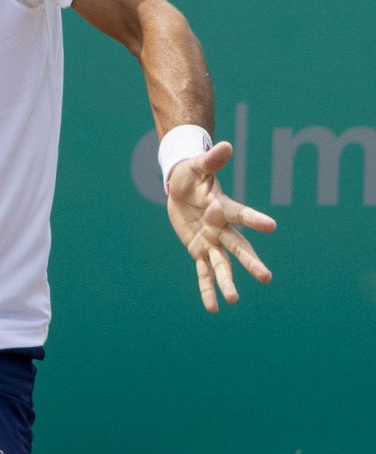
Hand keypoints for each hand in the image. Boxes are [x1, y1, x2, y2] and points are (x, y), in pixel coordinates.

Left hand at [165, 141, 275, 311]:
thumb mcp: (197, 167)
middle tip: (266, 278)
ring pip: (221, 265)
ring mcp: (211, 242)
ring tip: (234, 301)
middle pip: (238, 247)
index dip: (255, 219)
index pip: (241, 214)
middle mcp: (222, 229)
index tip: (272, 225)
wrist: (182, 189)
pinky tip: (212, 308)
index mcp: (223, 208)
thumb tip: (225, 145)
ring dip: (227, 282)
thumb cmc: (192, 176)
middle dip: (250, 262)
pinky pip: (203, 272)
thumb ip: (211, 160)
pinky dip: (207, 289)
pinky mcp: (198, 250)